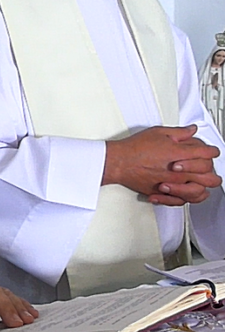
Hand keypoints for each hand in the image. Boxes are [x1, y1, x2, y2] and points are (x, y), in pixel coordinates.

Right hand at [103, 125, 219, 204]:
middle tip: (206, 166)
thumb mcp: (158, 132)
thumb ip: (179, 132)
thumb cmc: (134, 148)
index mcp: (180, 154)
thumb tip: (191, 130)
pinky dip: (185, 198)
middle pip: (209, 174)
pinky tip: (182, 192)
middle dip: (210, 169)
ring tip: (198, 181)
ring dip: (202, 186)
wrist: (119, 162)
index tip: (210, 151)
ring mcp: (173, 184)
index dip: (212, 151)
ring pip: (200, 191)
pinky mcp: (164, 193)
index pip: (207, 153)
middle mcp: (180, 172)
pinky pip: (182, 201)